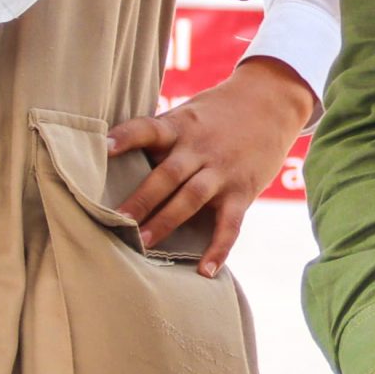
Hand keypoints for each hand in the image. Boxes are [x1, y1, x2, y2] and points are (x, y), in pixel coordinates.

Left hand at [107, 57, 314, 274]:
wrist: (270, 102)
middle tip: (116, 220)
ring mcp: (222, 171)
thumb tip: (111, 160)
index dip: (127, 136)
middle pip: (167, 175)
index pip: (149, 129)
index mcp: (180, 126)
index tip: (104, 146)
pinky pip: (230, 224)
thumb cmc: (218, 112)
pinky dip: (219, 249)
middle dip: (141, 199)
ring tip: (142, 243)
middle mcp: (200, 149)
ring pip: (191, 199)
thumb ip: (160, 137)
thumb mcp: (188, 113)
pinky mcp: (242, 191)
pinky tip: (205, 272)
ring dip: (166, 222)